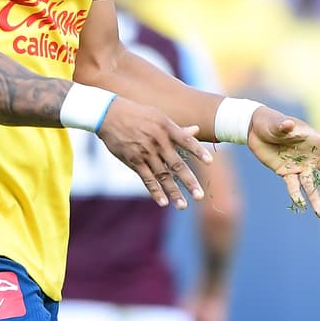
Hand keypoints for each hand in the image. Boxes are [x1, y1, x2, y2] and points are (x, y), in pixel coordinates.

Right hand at [97, 98, 212, 209]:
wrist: (109, 115)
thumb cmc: (138, 115)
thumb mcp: (158, 117)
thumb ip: (177, 128)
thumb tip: (197, 130)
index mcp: (166, 127)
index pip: (186, 140)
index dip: (198, 151)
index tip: (210, 162)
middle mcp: (158, 141)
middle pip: (176, 164)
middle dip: (188, 181)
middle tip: (199, 196)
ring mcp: (145, 152)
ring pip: (162, 175)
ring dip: (173, 192)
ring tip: (183, 205)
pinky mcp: (133, 160)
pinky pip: (146, 178)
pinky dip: (155, 191)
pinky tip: (163, 202)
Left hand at [246, 108, 319, 217]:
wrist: (256, 131)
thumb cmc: (271, 122)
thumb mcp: (277, 124)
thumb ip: (284, 126)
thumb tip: (289, 126)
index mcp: (315, 140)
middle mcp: (311, 156)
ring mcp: (300, 166)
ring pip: (312, 186)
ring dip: (316, 200)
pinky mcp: (286, 173)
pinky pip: (293, 186)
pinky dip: (295, 195)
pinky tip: (300, 204)